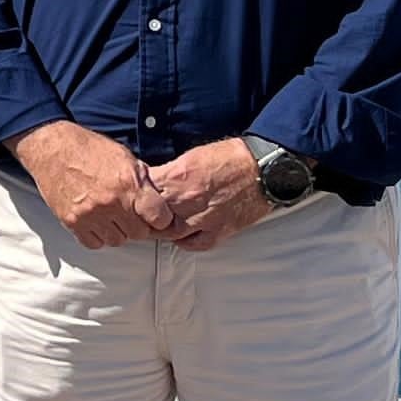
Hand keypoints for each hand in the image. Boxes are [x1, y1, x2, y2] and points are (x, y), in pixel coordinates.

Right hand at [12, 120, 170, 249]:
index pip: (159, 218)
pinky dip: (97, 235)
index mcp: (128, 184)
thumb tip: (157, 200)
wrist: (53, 148)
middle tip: (130, 213)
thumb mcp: (124, 157)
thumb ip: (142, 181)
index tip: (156, 215)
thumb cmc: (88, 149)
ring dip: (117, 231)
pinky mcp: (72, 221)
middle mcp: (111, 202)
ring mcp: (90, 214)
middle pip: (138, 233)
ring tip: (111, 215)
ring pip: (117, 240)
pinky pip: (94, 243)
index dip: (160, 218)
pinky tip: (96, 221)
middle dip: (138, 225)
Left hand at [145, 137, 278, 250]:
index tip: (137, 197)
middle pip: (153, 216)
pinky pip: (193, 244)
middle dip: (146, 215)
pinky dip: (185, 241)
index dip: (138, 196)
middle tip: (144, 216)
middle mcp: (186, 200)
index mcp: (177, 177)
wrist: (263, 168)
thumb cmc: (230, 157)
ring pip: (170, 233)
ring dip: (164, 229)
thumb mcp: (192, 156)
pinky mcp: (218, 231)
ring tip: (161, 225)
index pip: (144, 193)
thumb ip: (171, 172)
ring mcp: (202, 218)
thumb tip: (154, 180)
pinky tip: (183, 234)